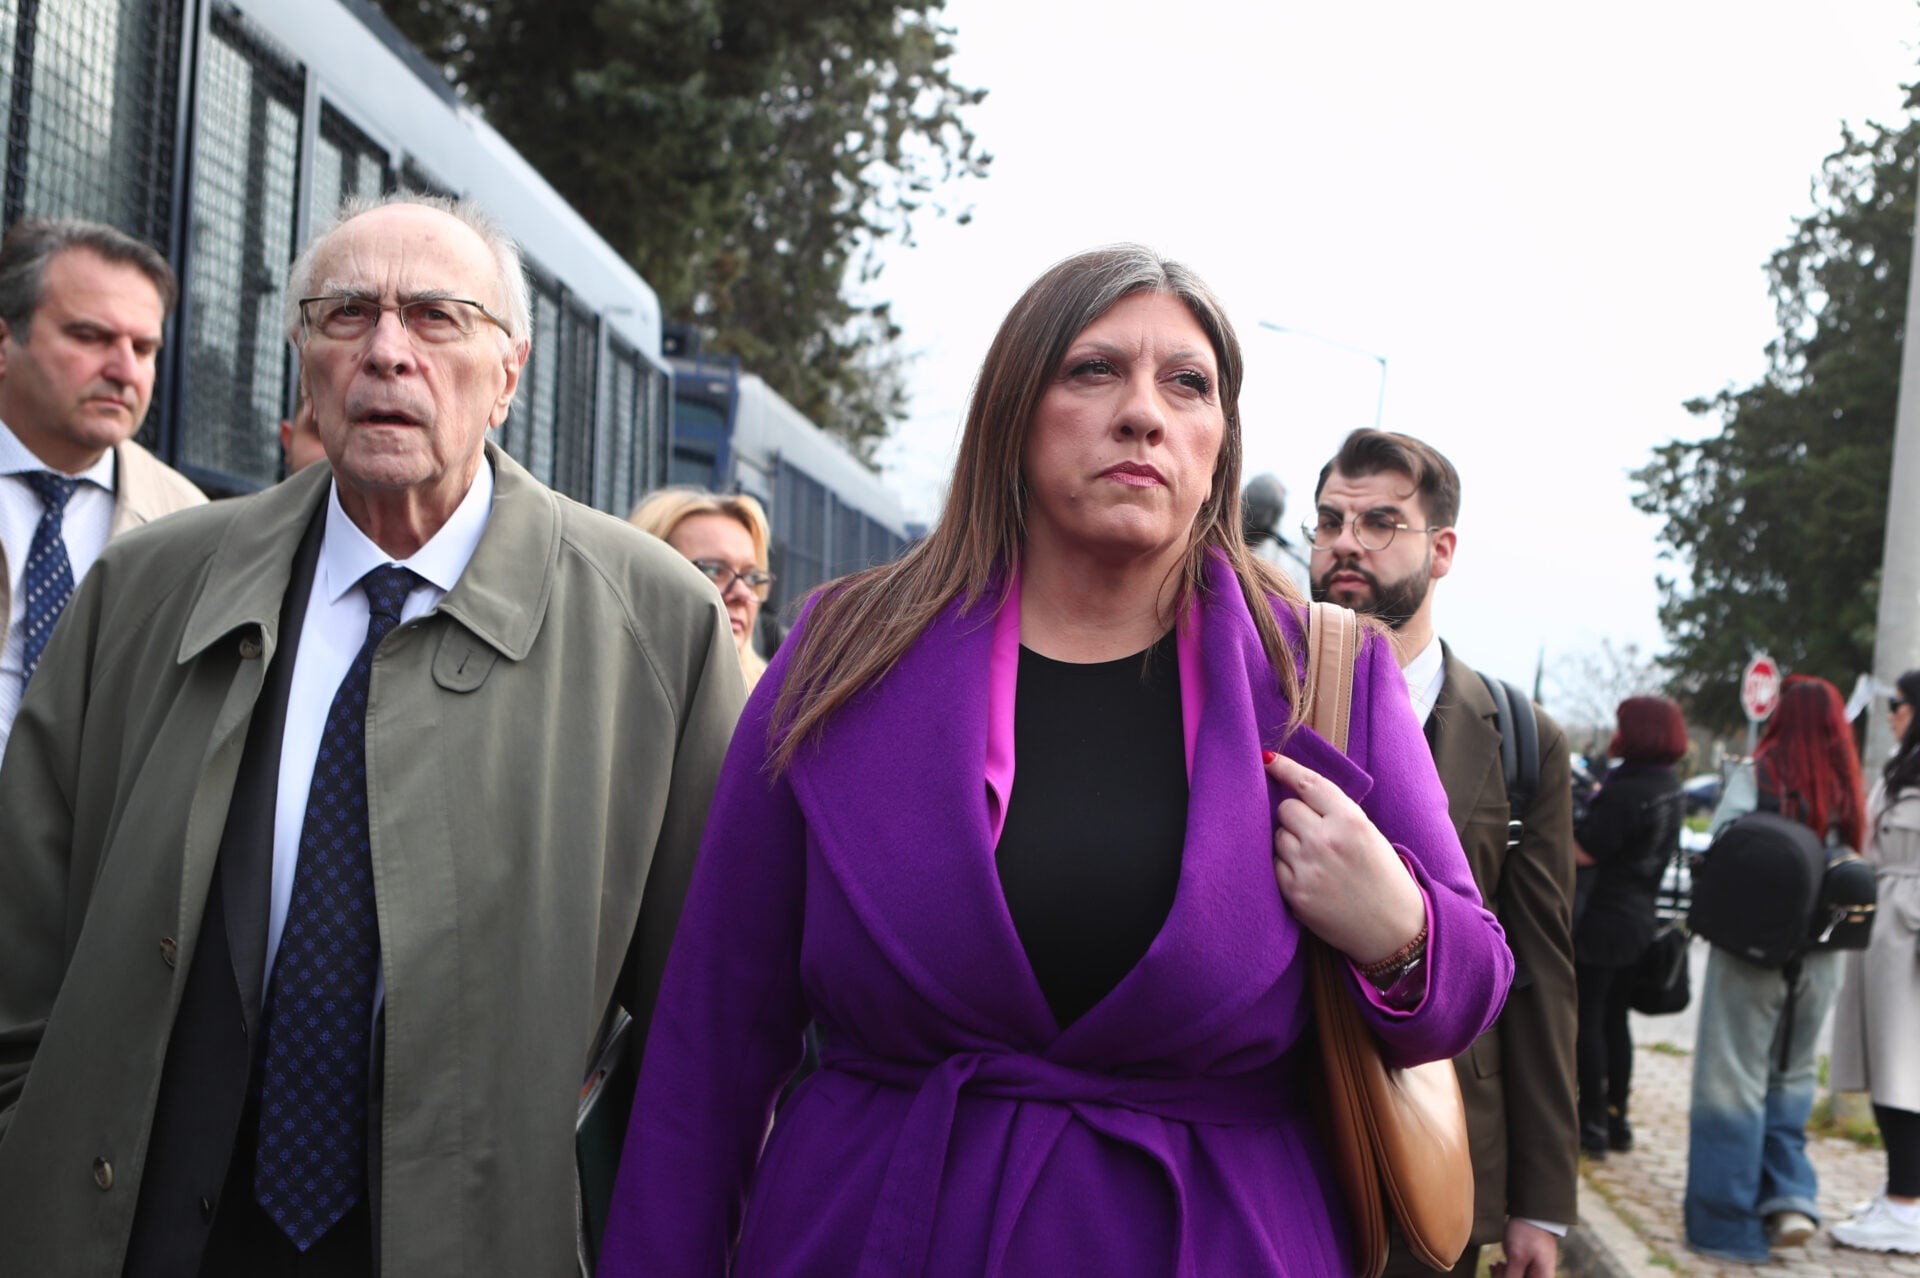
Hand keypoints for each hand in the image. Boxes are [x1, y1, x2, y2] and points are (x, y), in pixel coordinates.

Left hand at [1266, 751, 1423, 963]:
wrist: (1395, 929)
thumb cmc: (1383, 877)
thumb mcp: (1369, 834)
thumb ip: (1335, 812)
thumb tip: (1294, 790)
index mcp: (1350, 820)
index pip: (1308, 784)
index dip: (1285, 768)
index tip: (1267, 760)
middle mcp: (1326, 840)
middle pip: (1286, 809)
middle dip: (1295, 816)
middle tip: (1315, 834)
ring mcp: (1308, 867)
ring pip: (1278, 836)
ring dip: (1290, 842)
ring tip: (1317, 861)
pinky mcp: (1295, 893)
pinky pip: (1275, 864)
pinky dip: (1286, 867)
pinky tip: (1309, 878)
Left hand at [1489, 1219, 1557, 1277]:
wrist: (1532, 1212)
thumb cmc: (1528, 1233)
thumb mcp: (1517, 1256)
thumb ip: (1512, 1276)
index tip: (1501, 1272)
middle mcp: (1541, 1276)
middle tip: (1497, 1266)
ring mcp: (1535, 1271)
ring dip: (1503, 1275)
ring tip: (1496, 1265)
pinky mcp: (1528, 1264)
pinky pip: (1516, 1273)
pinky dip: (1506, 1271)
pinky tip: (1498, 1265)